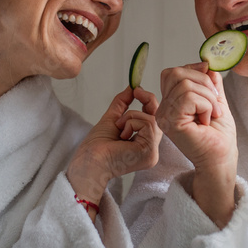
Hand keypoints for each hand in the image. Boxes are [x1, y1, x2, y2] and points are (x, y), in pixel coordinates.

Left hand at [67, 86, 161, 205]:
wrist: (88, 160)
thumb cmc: (96, 147)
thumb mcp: (112, 118)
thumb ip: (123, 103)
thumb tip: (132, 87)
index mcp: (143, 144)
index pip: (155, 119)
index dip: (150, 102)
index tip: (138, 90)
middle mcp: (150, 150)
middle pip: (158, 118)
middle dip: (147, 101)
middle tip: (136, 93)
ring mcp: (152, 153)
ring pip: (152, 120)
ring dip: (131, 116)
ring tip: (119, 128)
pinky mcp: (150, 153)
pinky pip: (148, 125)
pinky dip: (132, 123)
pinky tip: (122, 135)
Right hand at [157, 62, 235, 173]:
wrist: (222, 158)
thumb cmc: (219, 136)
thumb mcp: (216, 100)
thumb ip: (210, 82)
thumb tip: (207, 64)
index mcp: (170, 102)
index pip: (173, 72)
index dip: (195, 71)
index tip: (212, 86)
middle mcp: (163, 109)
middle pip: (177, 72)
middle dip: (204, 82)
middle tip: (214, 102)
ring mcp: (165, 116)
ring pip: (185, 84)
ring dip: (208, 97)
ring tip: (212, 114)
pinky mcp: (171, 122)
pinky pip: (188, 97)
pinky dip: (206, 105)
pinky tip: (206, 120)